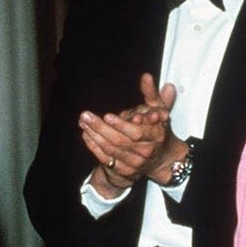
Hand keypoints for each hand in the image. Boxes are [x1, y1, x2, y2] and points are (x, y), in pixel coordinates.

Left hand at [79, 73, 184, 192]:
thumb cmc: (158, 130)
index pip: (137, 132)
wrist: (161, 159)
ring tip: (84, 122)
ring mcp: (134, 163)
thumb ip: (152, 93)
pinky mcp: (124, 170)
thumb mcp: (159, 109)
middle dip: (101, 128)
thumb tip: (146, 76)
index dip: (121, 125)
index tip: (107, 116)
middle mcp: (146, 152)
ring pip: (110, 150)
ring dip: (94, 135)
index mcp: (156, 136)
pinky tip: (86, 134)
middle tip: (86, 116)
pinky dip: (94, 146)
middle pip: (120, 141)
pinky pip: (105, 159)